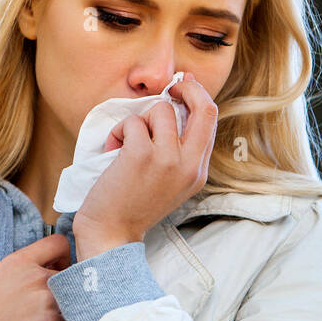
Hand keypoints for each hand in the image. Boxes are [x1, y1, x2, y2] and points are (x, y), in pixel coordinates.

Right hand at [0, 234, 73, 320]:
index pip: (58, 244)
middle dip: (65, 284)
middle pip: (71, 271)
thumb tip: (48, 270)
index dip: (62, 257)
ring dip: (68, 306)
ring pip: (76, 297)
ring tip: (47, 319)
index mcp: (20, 261)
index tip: (58, 268)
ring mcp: (47, 301)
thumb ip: (24, 269)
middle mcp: (36, 276)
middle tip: (51, 300)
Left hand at [73, 75, 217, 259]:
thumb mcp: (168, 182)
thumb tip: (174, 106)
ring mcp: (167, 159)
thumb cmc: (131, 205)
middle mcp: (189, 165)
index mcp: (198, 172)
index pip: (210, 121)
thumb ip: (177, 151)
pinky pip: (133, 122)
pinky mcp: (142, 155)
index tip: (184, 86)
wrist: (111, 234)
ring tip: (125, 143)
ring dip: (138, 121)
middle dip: (187, 88)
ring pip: (160, 110)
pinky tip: (112, 152)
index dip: (197, 96)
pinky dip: (118, 132)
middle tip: (171, 88)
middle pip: (204, 107)